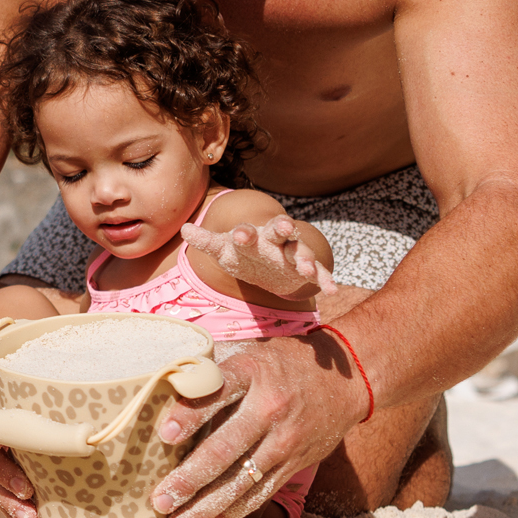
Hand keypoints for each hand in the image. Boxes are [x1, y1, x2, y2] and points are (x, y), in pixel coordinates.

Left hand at [146, 329, 362, 517]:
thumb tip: (160, 388)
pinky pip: (258, 495)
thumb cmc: (283, 365)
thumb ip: (212, 374)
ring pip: (240, 483)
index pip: (217, 394)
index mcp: (253, 374)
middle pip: (226, 450)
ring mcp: (283, 443)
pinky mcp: (292, 466)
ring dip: (205, 510)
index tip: (164, 434)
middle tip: (160, 501)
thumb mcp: (250, 356)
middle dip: (190, 480)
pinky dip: (230, 513)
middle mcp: (268, 411)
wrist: (346, 381)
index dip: (191, 415)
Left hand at [181, 215, 326, 303]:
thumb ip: (207, 241)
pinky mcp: (307, 270)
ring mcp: (293, 255)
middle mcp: (275, 241)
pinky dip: (326, 281)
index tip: (239, 235)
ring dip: (304, 259)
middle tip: (283, 227)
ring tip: (306, 268)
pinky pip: (320, 274)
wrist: (271, 263)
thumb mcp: (224, 250)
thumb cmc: (244, 253)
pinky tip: (332, 291)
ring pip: (301, 253)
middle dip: (282, 228)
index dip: (244, 233)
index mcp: (253, 235)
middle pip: (280, 231)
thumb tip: (184, 229)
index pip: (248, 230)